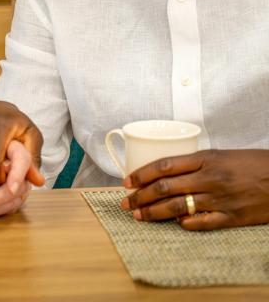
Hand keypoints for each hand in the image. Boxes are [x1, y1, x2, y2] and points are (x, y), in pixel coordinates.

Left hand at [121, 149, 268, 230]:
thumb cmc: (252, 163)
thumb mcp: (220, 154)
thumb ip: (194, 162)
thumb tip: (165, 171)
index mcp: (205, 159)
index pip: (164, 165)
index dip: (141, 174)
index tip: (126, 181)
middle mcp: (210, 178)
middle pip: (165, 187)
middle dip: (141, 196)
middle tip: (126, 202)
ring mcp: (221, 199)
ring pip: (178, 207)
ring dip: (154, 212)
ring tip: (139, 215)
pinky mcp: (233, 218)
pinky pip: (202, 223)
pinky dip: (185, 224)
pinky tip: (174, 224)